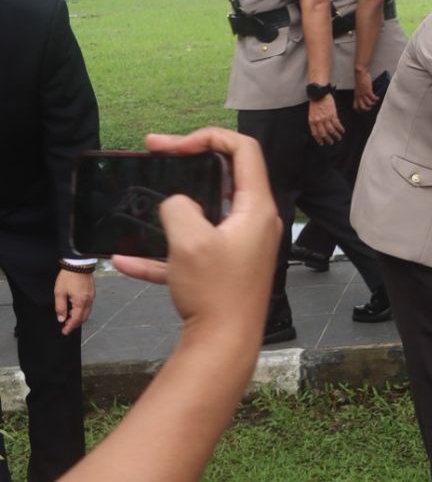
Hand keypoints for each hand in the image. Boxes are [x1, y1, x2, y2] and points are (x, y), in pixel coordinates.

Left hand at [54, 270, 93, 335]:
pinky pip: (88, 306)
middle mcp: (88, 301)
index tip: (65, 332)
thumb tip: (61, 318)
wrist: (79, 264)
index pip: (76, 319)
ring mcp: (91, 297)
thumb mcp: (59, 292)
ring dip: (78, 317)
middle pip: (83, 318)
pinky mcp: (92, 293)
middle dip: (75, 324)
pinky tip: (75, 308)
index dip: (70, 327)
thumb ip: (60, 307)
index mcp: (80, 302)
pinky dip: (82, 311)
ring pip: (87, 312)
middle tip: (66, 327)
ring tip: (69, 318)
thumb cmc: (68, 277)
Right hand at [113, 129, 279, 340]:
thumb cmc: (215, 291)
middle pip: (224, 177)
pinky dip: (163, 252)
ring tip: (140, 195)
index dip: (209, 136)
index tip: (174, 145)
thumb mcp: (189, 239)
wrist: (224, 344)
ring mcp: (241, 247)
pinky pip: (192, 251)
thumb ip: (180, 207)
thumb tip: (179, 203)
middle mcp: (255, 223)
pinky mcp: (225, 269)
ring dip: (173, 206)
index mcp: (257, 208)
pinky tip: (125, 259)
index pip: (244, 150)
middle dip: (187, 162)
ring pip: (205, 213)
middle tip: (154, 153)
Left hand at [308, 95, 343, 145]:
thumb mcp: (312, 113)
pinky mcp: (332, 115)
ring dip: (336, 136)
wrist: (319, 93)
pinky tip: (342, 131)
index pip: (315, 133)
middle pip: (324, 134)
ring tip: (339, 138)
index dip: (319, 140)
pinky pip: (337, 124)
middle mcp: (318, 121)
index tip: (322, 143)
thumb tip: (321, 128)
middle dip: (328, 140)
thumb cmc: (315, 102)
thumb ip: (316, 121)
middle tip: (331, 142)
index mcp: (312, 121)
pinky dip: (340, 129)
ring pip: (331, 131)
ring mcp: (326, 118)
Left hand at [353, 69, 378, 112]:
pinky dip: (376, 99)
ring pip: (368, 104)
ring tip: (375, 101)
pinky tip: (377, 97)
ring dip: (373, 103)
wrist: (360, 73)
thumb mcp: (359, 89)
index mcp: (356, 96)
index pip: (355, 107)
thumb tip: (366, 98)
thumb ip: (361, 94)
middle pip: (362, 108)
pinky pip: (373, 98)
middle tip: (371, 107)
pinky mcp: (368, 91)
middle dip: (367, 109)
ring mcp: (363, 94)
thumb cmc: (360, 80)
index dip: (359, 110)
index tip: (364, 110)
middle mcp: (359, 96)